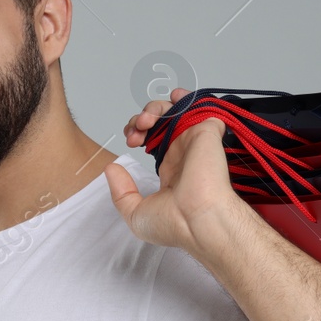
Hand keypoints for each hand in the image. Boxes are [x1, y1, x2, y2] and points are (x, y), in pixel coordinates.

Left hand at [107, 88, 249, 253]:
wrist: (198, 220)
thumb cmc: (174, 224)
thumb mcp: (135, 214)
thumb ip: (121, 192)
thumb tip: (112, 169)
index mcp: (171, 170)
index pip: (153, 140)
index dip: (137, 132)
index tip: (130, 141)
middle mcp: (184, 153)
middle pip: (160, 122)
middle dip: (141, 120)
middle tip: (136, 131)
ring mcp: (196, 141)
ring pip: (176, 110)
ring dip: (155, 108)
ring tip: (147, 121)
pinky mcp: (207, 131)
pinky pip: (201, 105)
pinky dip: (187, 96)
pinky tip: (174, 99)